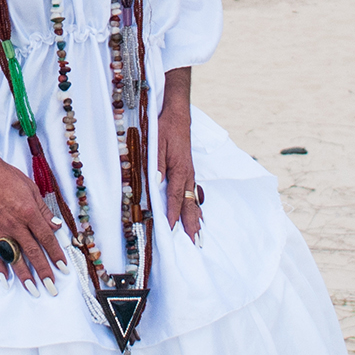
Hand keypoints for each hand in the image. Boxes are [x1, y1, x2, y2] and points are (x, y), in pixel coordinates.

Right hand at [0, 155, 66, 290]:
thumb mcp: (32, 189)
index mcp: (29, 213)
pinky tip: (5, 279)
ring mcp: (1, 230)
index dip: (56, 254)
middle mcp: (16, 224)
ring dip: (24, 275)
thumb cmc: (7, 178)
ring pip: (14, 256)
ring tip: (33, 290)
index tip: (63, 268)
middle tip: (52, 288)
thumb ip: (44, 210)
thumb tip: (56, 226)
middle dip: (44, 271)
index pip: (46, 238)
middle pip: (33, 252)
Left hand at [158, 66, 200, 242]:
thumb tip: (156, 182)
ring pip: (193, 199)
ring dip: (195, 217)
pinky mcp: (188, 169)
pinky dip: (195, 205)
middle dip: (191, 223)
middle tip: (194, 242)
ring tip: (198, 235)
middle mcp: (188, 173)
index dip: (172, 213)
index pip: (174, 195)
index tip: (171, 229)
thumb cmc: (166, 127)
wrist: (178, 112)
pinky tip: (196, 213)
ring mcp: (190, 172)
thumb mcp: (156, 142)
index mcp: (180, 168)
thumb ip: (156, 163)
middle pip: (189, 202)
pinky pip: (193, 192)